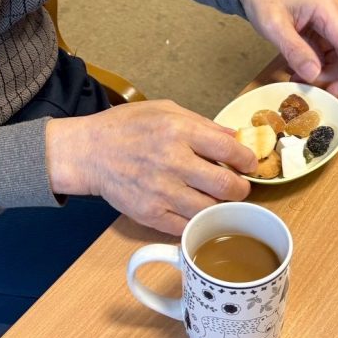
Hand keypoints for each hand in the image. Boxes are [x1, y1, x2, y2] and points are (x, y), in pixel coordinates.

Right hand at [45, 100, 256, 234]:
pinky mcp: (150, 214)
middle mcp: (172, 162)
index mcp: (178, 131)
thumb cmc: (126, 127)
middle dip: (241, 189)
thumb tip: (235, 139)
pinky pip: (187, 227)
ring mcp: (161, 191)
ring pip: (210, 210)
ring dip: (221, 207)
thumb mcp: (164, 110)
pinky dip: (197, 221)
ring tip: (217, 199)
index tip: (248, 165)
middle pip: (226, 186)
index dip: (247, 161)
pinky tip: (195, 211)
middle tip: (238, 187)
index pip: (229, 150)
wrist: (88, 152)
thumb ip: (202, 124)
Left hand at [238, 0, 337, 96]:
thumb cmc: (264, 0)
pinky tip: (301, 75)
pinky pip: (329, 56)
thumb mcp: (273, 26)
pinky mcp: (323, 33)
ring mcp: (331, 25)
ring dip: (328, 74)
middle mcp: (335, 16)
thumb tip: (315, 74)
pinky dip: (319, 69)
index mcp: (327, 9)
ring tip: (303, 81)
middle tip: (327, 94)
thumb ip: (294, 49)